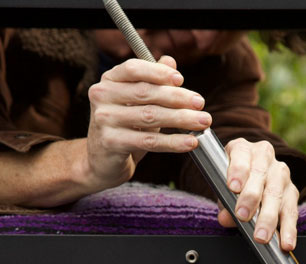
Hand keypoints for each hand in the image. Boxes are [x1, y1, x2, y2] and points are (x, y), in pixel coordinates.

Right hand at [86, 55, 211, 190]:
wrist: (102, 161)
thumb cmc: (124, 127)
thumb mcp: (137, 101)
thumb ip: (152, 80)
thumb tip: (170, 61)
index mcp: (109, 80)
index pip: (134, 68)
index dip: (158, 72)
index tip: (181, 79)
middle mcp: (102, 96)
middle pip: (146, 92)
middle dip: (178, 97)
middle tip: (200, 103)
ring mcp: (104, 119)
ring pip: (150, 116)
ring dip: (181, 119)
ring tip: (203, 121)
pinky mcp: (111, 143)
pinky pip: (149, 141)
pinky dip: (173, 142)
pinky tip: (190, 142)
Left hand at [217, 138, 299, 250]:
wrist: (250, 176)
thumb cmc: (233, 180)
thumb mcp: (222, 187)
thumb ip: (223, 201)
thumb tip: (225, 218)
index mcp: (243, 148)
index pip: (241, 155)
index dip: (237, 170)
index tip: (233, 187)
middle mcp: (264, 156)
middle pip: (260, 175)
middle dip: (251, 198)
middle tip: (243, 216)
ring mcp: (281, 173)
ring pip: (276, 193)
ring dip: (269, 217)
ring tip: (262, 235)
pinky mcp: (292, 191)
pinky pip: (291, 210)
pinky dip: (288, 228)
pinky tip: (285, 242)